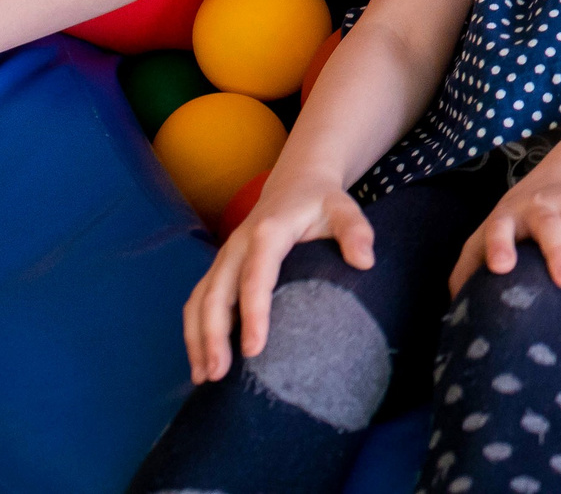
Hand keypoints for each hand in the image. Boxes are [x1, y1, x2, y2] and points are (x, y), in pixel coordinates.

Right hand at [183, 171, 373, 382]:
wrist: (295, 183)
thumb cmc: (321, 201)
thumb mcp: (343, 208)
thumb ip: (356, 230)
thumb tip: (365, 261)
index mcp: (268, 232)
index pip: (256, 276)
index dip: (253, 313)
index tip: (254, 349)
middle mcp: (237, 245)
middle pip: (216, 294)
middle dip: (213, 336)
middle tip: (219, 375)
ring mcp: (225, 258)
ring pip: (199, 300)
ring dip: (197, 339)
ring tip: (204, 377)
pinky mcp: (220, 268)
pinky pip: (198, 301)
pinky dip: (194, 331)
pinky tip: (202, 360)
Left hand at [449, 169, 560, 306]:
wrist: (559, 184)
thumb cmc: (513, 228)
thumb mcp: (484, 239)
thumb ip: (469, 271)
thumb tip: (459, 313)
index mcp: (508, 216)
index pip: (499, 227)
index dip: (500, 245)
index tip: (501, 268)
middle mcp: (542, 208)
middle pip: (551, 226)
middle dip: (560, 252)